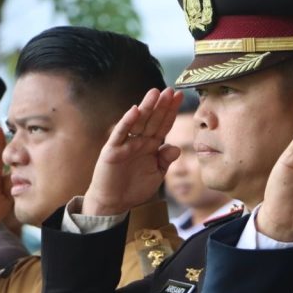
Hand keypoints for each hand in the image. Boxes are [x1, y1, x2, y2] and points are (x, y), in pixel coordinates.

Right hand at [81, 88, 182, 215]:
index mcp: (151, 145)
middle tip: (170, 90)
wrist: (114, 202)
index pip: (163, 124)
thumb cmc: (135, 187)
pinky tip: (135, 111)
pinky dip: (127, 122)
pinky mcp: (112, 150)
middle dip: (162, 105)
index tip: (180, 96)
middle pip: (153, 119)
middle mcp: (139, 140)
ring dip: (146, 107)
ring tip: (155, 93)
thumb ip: (165, 159)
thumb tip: (177, 147)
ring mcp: (126, 143)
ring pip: (138, 122)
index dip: (171, 111)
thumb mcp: (156, 173)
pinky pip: (121, 135)